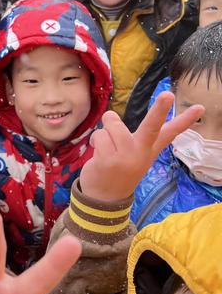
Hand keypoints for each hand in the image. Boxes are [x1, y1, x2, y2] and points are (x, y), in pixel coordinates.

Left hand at [80, 91, 204, 201]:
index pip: (170, 132)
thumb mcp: (131, 156)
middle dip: (159, 109)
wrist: (104, 198)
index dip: (185, 120)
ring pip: (112, 123)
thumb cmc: (117, 170)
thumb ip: (127, 136)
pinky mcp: (108, 160)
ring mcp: (126, 157)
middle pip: (151, 126)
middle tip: (168, 94)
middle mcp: (141, 152)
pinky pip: (99, 135)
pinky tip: (98, 156)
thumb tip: (110, 116)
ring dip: (105, 131)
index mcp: (149, 150)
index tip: (199, 108)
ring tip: (106, 147)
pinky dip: (95, 141)